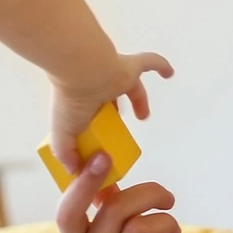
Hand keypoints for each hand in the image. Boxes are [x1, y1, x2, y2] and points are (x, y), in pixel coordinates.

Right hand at [51, 52, 172, 173]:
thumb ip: (67, 153)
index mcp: (83, 101)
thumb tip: (75, 170)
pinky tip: (170, 72)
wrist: (80, 72)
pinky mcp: (130, 67)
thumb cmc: (71, 101)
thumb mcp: (63, 135)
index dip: (97, 124)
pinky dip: (160, 65)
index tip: (102, 137)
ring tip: (143, 115)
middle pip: (111, 100)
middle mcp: (100, 88)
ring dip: (138, 99)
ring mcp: (116, 76)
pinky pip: (150, 62)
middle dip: (117, 113)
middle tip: (121, 126)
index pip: (91, 113)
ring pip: (131, 86)